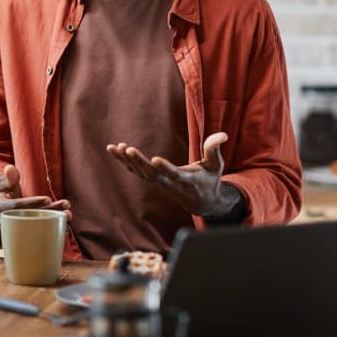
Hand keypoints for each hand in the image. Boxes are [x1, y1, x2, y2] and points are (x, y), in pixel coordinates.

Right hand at [0, 164, 70, 227]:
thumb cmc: (2, 194)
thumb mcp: (2, 184)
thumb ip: (8, 177)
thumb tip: (10, 168)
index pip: (17, 206)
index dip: (32, 203)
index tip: (48, 199)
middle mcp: (6, 222)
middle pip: (31, 218)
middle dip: (49, 213)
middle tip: (65, 206)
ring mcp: (15, 230)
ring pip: (36, 227)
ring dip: (54, 221)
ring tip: (68, 214)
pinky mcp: (24, 233)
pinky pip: (38, 232)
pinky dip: (51, 229)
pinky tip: (64, 224)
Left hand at [106, 132, 239, 217]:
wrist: (201, 201)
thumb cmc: (209, 180)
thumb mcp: (216, 165)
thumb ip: (214, 149)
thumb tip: (222, 134)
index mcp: (186, 180)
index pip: (174, 175)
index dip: (165, 169)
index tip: (155, 160)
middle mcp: (169, 183)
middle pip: (152, 174)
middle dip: (139, 162)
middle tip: (128, 149)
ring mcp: (158, 183)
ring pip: (140, 173)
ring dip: (127, 160)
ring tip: (116, 147)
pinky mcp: (152, 181)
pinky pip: (135, 171)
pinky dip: (125, 161)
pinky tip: (114, 149)